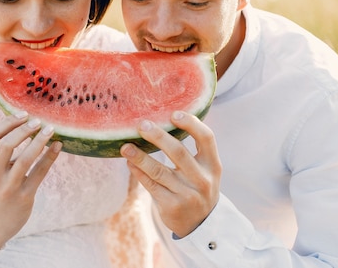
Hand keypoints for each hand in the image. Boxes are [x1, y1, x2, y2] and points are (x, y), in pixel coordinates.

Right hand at [0, 112, 61, 248]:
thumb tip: (21, 124)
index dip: (7, 122)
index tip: (23, 114)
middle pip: (6, 145)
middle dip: (23, 129)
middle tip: (38, 121)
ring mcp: (9, 187)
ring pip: (25, 159)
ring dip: (39, 141)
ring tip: (50, 130)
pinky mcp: (25, 196)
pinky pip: (40, 172)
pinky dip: (50, 157)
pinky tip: (58, 146)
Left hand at [120, 111, 220, 237]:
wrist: (200, 224)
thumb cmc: (197, 186)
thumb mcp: (204, 169)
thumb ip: (192, 150)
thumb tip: (160, 122)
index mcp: (212, 165)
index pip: (206, 138)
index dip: (191, 124)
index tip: (174, 113)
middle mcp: (202, 180)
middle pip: (178, 152)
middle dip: (158, 137)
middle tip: (141, 125)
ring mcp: (187, 194)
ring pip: (159, 171)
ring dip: (139, 156)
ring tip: (125, 146)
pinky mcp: (171, 206)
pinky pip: (151, 185)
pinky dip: (138, 172)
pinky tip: (129, 163)